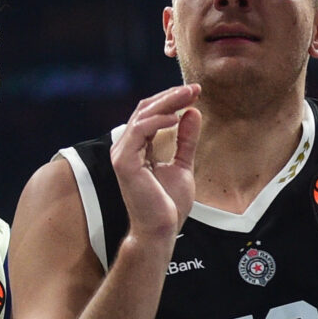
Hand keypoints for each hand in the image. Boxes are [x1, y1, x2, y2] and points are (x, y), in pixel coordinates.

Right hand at [110, 85, 201, 241]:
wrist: (161, 230)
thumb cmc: (168, 204)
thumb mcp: (183, 165)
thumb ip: (186, 140)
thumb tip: (193, 112)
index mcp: (136, 147)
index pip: (150, 113)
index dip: (171, 100)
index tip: (195, 92)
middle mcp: (125, 147)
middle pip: (145, 109)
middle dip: (171, 95)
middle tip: (194, 88)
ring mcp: (122, 154)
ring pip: (142, 115)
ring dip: (167, 102)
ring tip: (189, 96)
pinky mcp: (124, 162)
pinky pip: (139, 131)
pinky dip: (158, 120)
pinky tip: (177, 116)